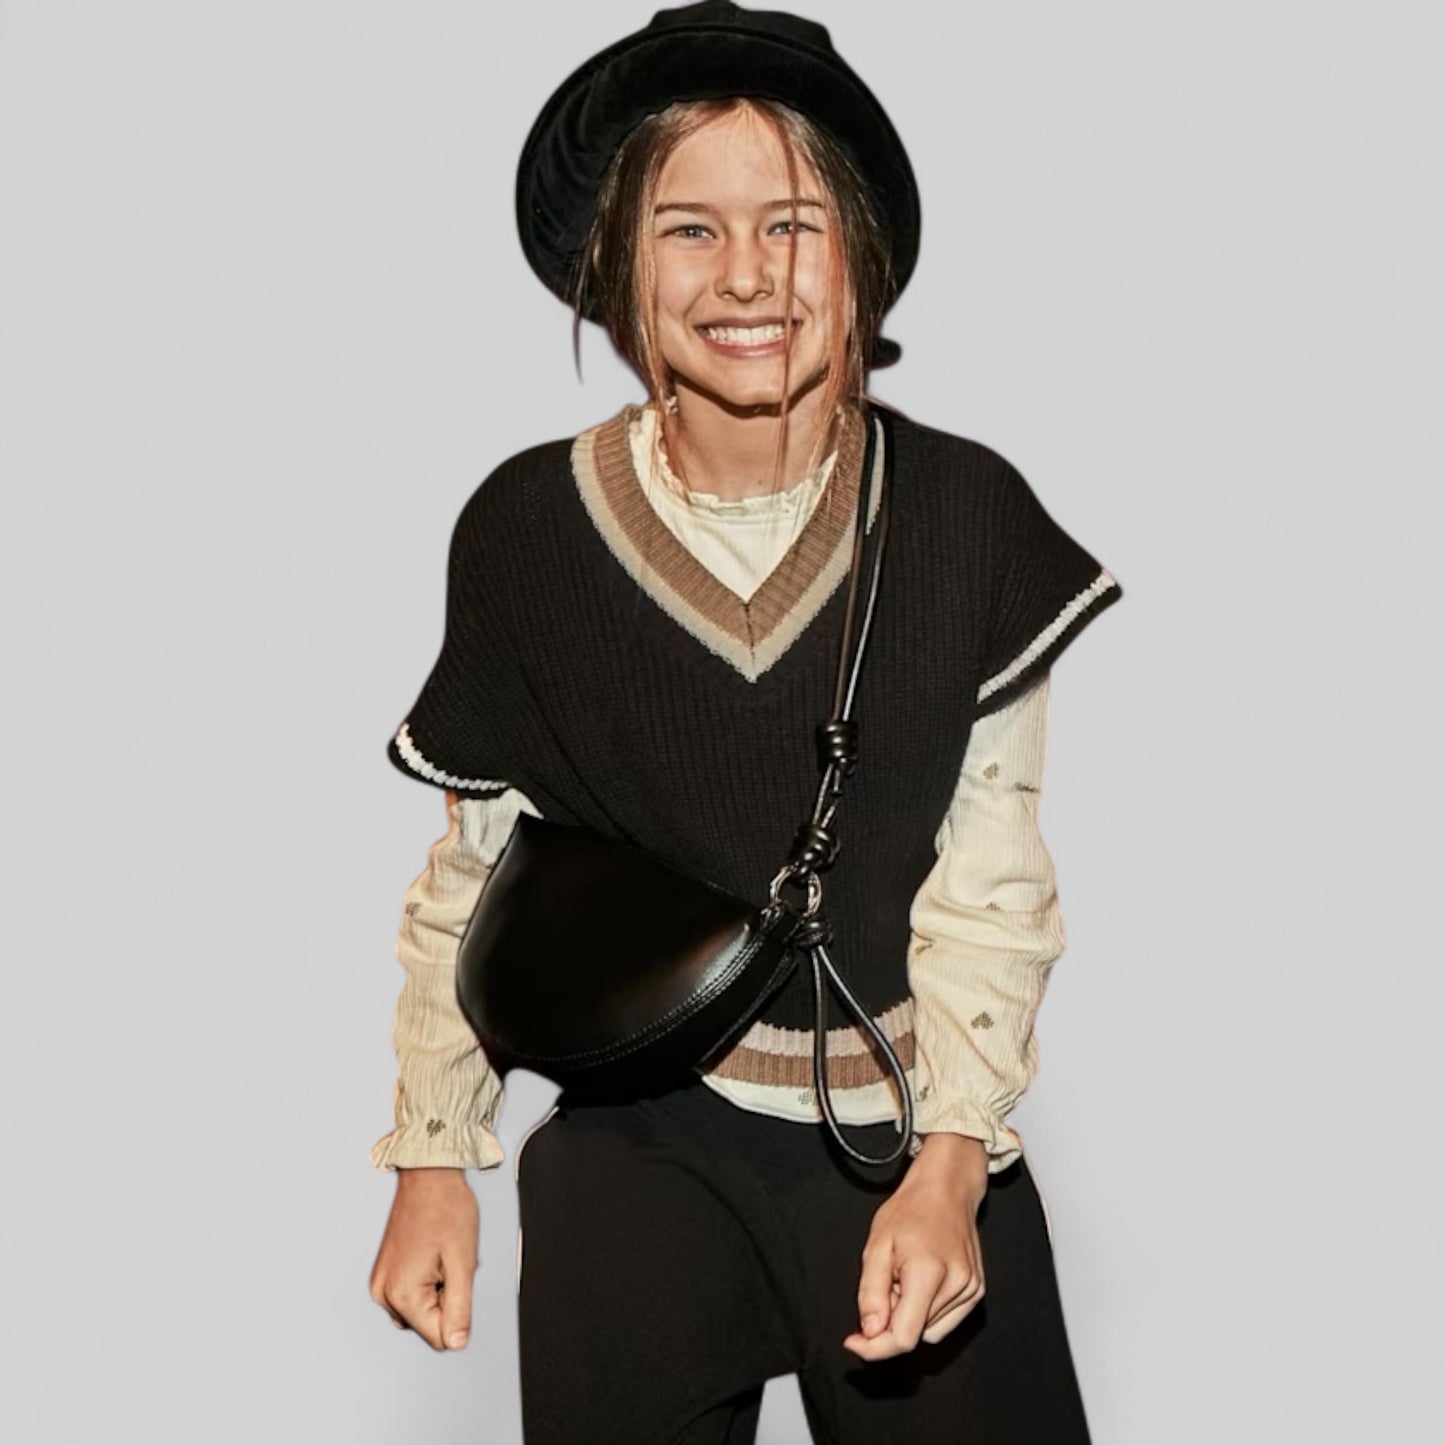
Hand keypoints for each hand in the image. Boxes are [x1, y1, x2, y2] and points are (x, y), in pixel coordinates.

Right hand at [370, 1167, 479, 1350]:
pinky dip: (426, 1282)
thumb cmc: (447, 1209)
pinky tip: (431, 1256)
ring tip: (441, 1257)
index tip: (457, 1279)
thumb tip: (457, 1343)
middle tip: (450, 1263)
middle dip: (447, 1299)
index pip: (440, 1337)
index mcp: (402, 1295)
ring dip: (437, 1291)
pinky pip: (411, 1294)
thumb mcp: (463, 1262)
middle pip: (428, 1325)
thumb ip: (460, 1308)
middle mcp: (384, 1294)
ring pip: (421, 1310)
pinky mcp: (384, 1274)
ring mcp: (381, 1283)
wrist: (428, 1177)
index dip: (459, 1312)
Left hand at [843, 1133, 987, 1360]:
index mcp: (929, 1272)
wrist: (946, 1188)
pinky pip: (945, 1322)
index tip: (855, 1342)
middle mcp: (957, 1284)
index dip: (876, 1347)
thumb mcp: (876, 1245)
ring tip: (906, 1276)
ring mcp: (971, 1289)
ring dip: (910, 1314)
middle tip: (887, 1283)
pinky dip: (928, 1311)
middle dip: (891, 1319)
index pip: (904, 1337)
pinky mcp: (977, 1291)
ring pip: (929, 1331)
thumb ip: (871, 1293)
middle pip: (915, 1333)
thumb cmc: (911, 1209)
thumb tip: (871, 1332)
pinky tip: (923, 1282)